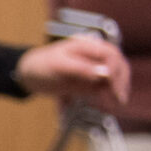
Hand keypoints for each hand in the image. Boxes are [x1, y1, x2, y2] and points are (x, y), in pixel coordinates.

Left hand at [14, 35, 128, 104]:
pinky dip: (111, 95)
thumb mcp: (58, 66)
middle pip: (118, 65)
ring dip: (119, 89)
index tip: (111, 83)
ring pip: (116, 77)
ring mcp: (96, 68)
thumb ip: (81, 69)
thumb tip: (105, 73)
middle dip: (120, 81)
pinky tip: (111, 104)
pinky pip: (108, 88)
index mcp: (86, 45)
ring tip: (117, 103)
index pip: (110, 54)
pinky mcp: (94, 81)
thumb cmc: (41, 66)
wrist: (30, 75)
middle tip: (118, 98)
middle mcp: (95, 55)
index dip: (114, 68)